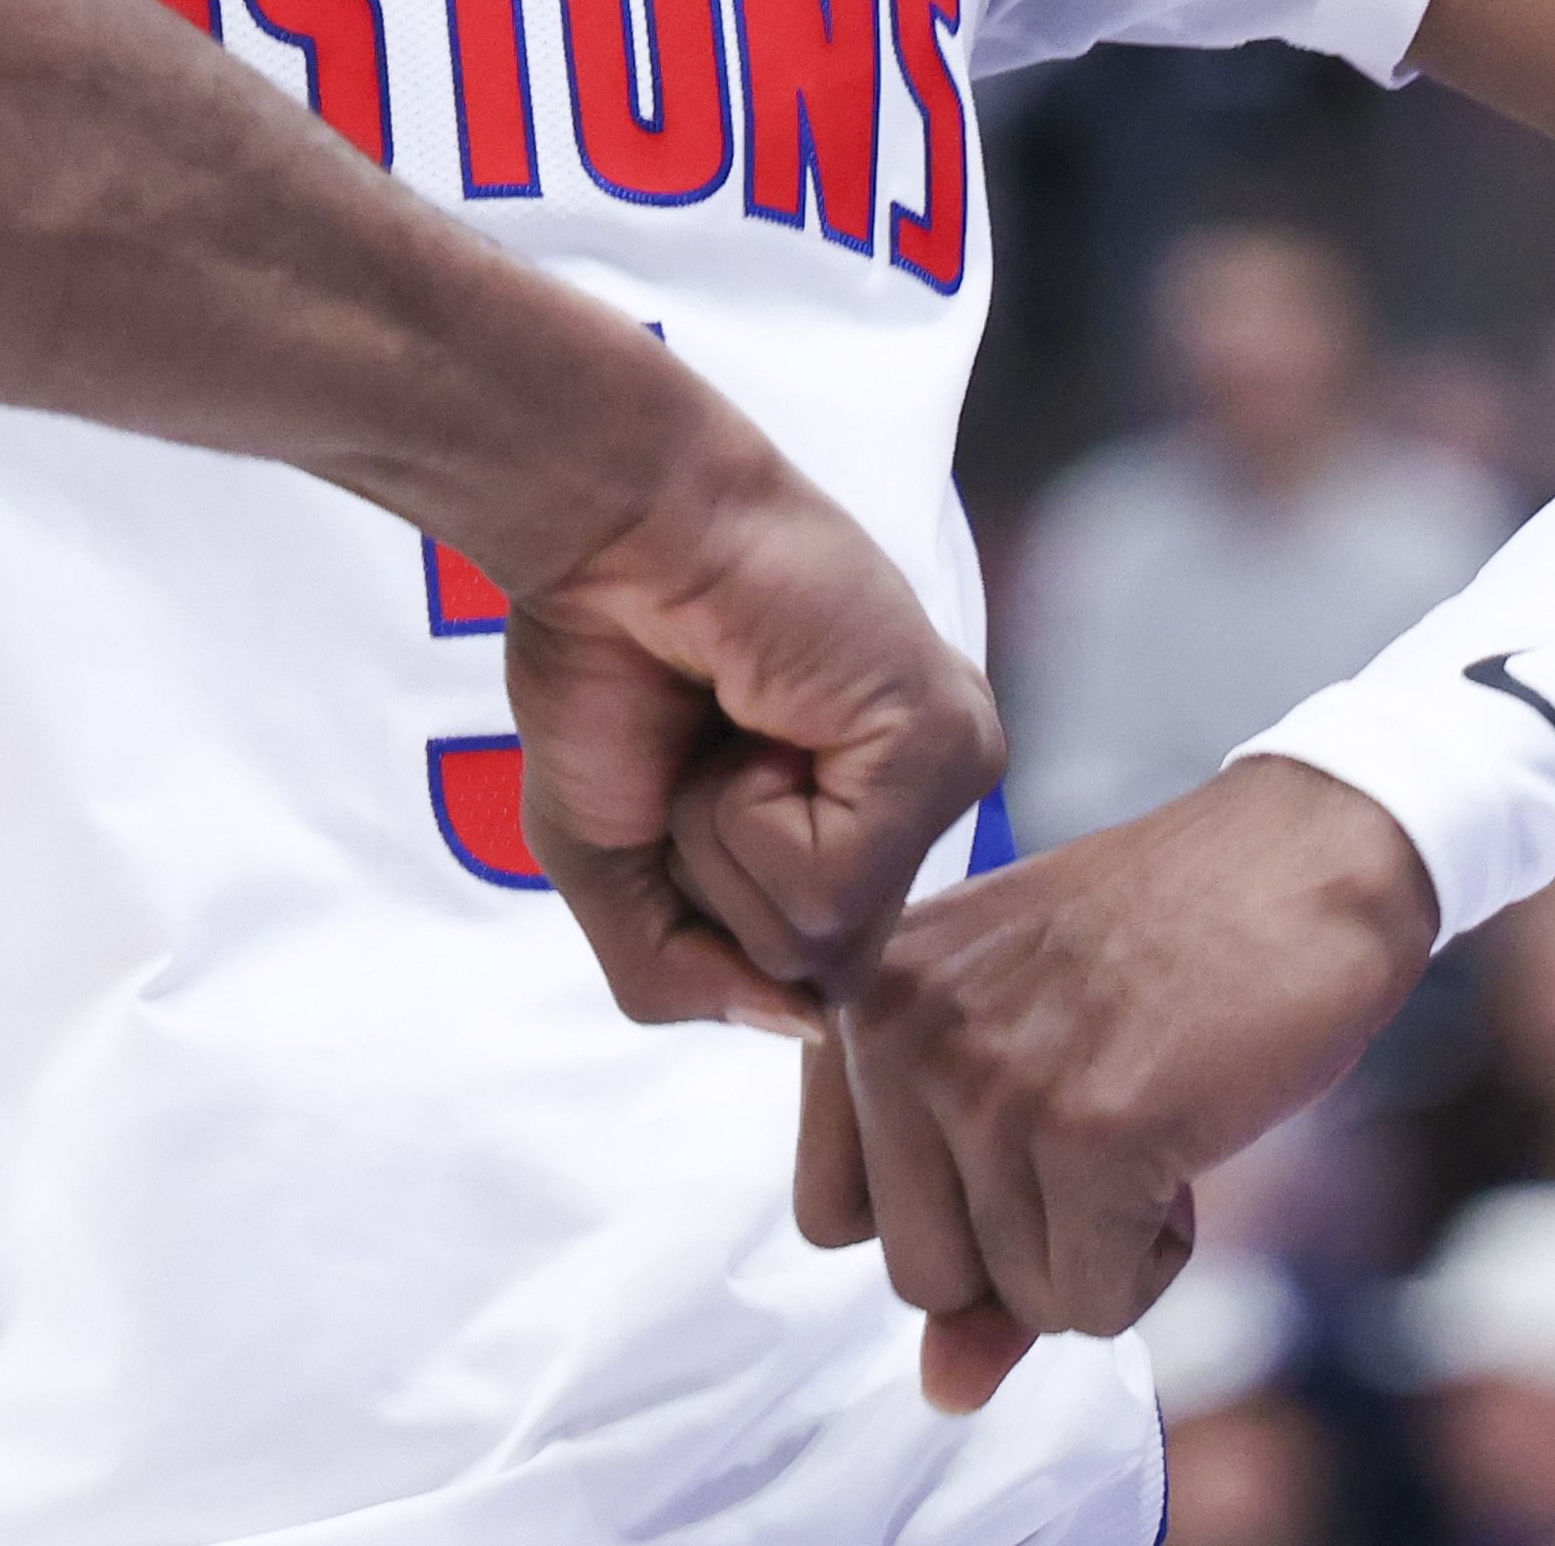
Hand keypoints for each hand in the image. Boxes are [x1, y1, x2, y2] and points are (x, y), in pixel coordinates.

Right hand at [495, 408, 1001, 1037]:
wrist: (606, 531)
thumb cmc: (608, 661)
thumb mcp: (614, 864)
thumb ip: (682, 974)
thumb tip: (800, 1024)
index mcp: (867, 816)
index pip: (806, 968)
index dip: (712, 905)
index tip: (687, 775)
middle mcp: (926, 797)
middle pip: (813, 969)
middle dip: (712, 876)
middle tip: (704, 745)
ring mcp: (947, 771)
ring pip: (815, 941)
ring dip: (721, 838)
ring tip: (733, 720)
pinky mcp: (941, 746)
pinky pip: (823, 890)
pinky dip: (746, 811)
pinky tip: (762, 711)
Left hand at [814, 754, 1435, 1412]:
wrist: (1302, 860)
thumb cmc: (1161, 954)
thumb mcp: (1023, 1065)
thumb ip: (968, 1229)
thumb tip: (945, 1395)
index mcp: (857, 998)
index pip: (832, 1217)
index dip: (945, 1204)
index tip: (1020, 1118)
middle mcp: (895, 1032)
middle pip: (920, 1275)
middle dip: (1024, 1240)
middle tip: (1097, 1119)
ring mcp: (989, 1080)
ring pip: (1015, 1300)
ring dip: (1101, 1246)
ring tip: (1145, 1116)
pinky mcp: (1091, 1132)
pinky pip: (1095, 1304)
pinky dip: (1156, 1257)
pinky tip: (1184, 1144)